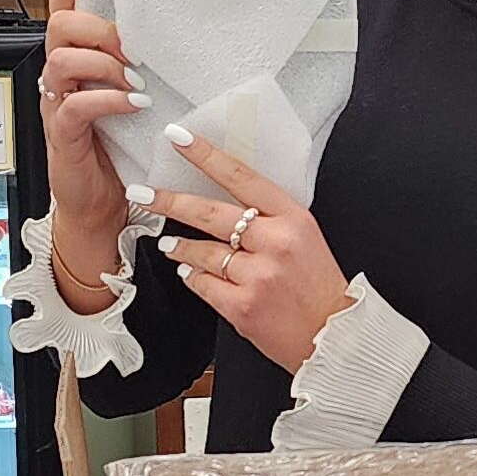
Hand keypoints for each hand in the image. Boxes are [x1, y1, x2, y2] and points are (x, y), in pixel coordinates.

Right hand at [37, 0, 151, 306]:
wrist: (102, 206)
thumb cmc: (119, 152)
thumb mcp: (132, 99)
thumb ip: (141, 68)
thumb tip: (176, 38)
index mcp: (77, 62)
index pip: (65, 8)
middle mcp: (60, 78)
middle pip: (60, 25)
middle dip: (98, 27)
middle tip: (132, 46)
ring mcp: (57, 104)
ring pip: (61, 60)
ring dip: (103, 62)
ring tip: (135, 81)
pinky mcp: (61, 134)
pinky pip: (73, 104)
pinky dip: (106, 99)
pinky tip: (133, 105)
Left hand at [140, 126, 352, 373]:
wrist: (334, 336)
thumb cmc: (318, 287)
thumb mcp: (305, 238)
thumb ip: (269, 219)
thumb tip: (223, 202)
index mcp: (293, 218)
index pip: (241, 177)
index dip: (206, 156)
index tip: (179, 139)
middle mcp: (276, 242)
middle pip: (210, 213)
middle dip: (169, 201)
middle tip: (142, 194)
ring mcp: (258, 275)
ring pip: (202, 251)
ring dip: (179, 247)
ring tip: (169, 245)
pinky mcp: (243, 306)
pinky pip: (202, 283)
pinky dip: (192, 277)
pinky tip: (191, 272)